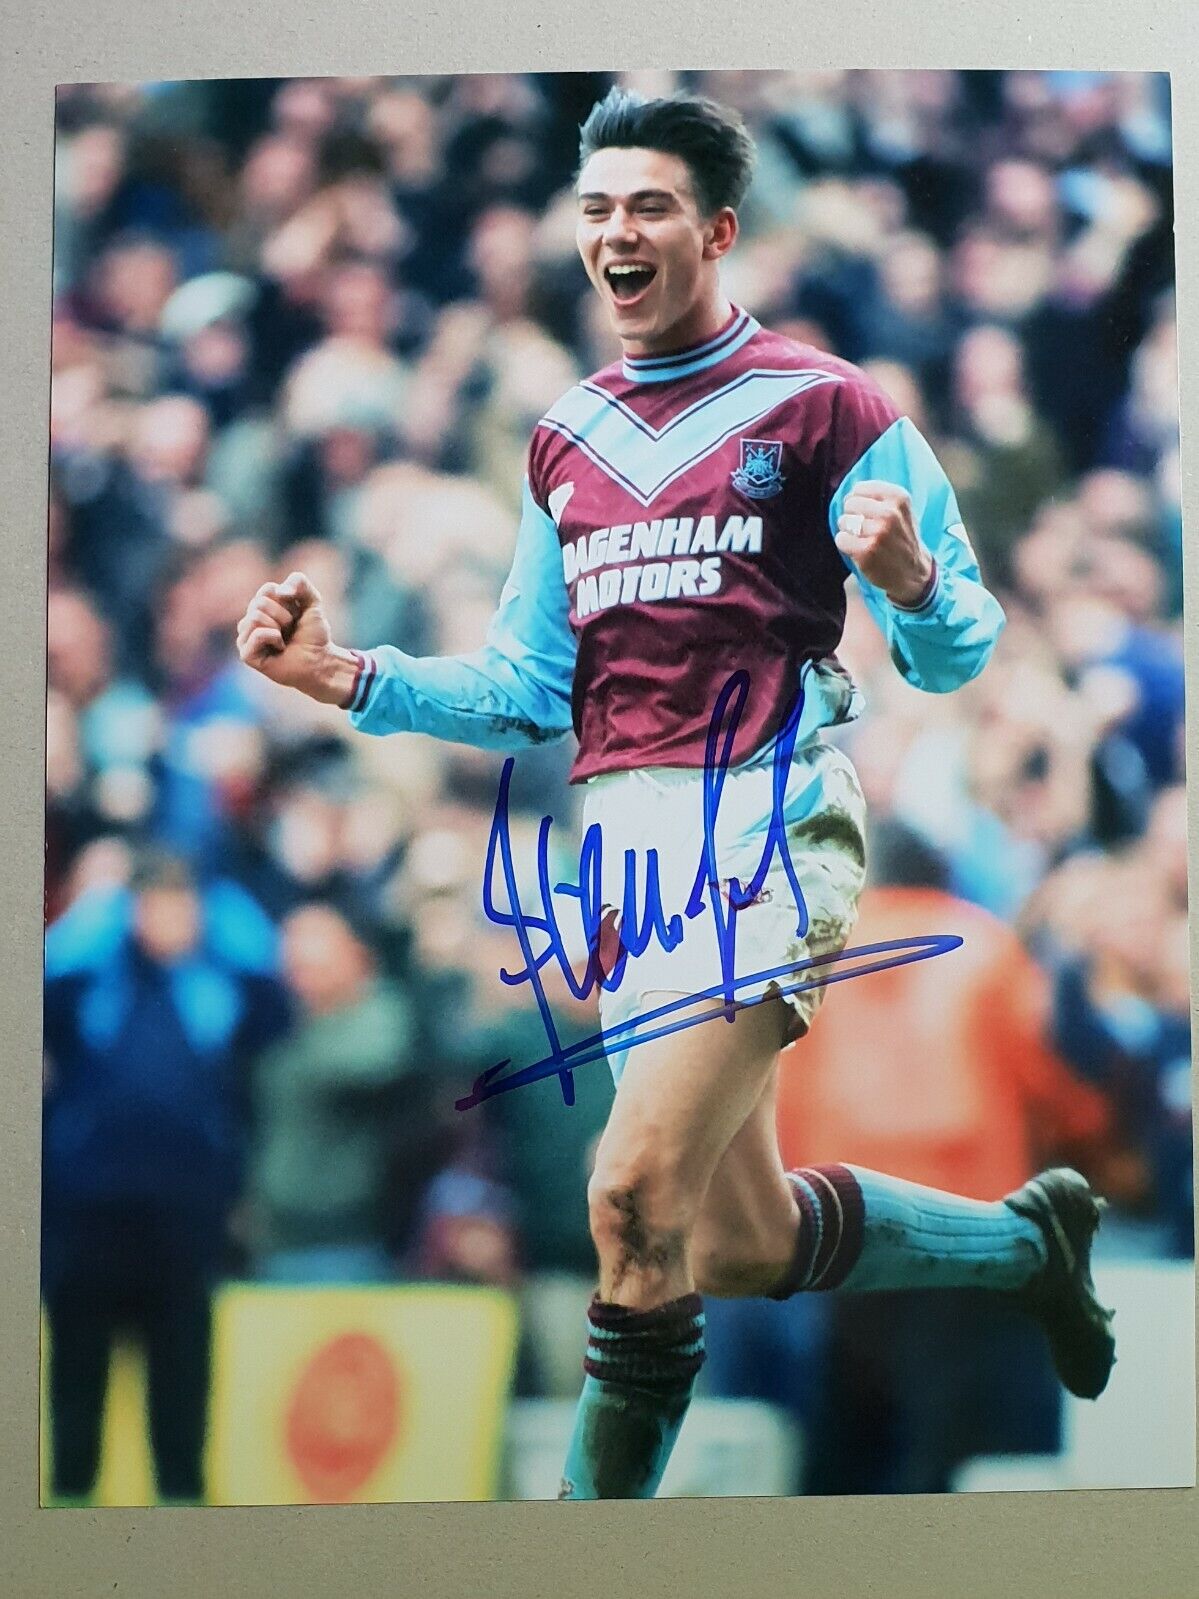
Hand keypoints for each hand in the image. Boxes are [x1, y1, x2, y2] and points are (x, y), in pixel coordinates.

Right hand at [235, 570, 358, 705]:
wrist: (320, 661)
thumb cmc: (314, 635)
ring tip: (284, 639)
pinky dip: (274, 637)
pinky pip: (257, 634)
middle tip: (291, 630)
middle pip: (259, 603)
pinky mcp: (247, 655)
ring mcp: (246, 638)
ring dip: (278, 627)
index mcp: (262, 607)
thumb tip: (279, 590)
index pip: (267, 589)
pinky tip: (280, 648)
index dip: (288, 601)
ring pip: (255, 616)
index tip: (296, 615)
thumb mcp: (312, 602)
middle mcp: (250, 621)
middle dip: (283, 615)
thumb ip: (300, 583)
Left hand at [835, 481, 934, 607]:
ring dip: (848, 531)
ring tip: (862, 539)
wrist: (913, 571)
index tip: (864, 511)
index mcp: (898, 498)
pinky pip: (841, 539)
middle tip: (862, 527)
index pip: (860, 488)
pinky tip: (858, 549)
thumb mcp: (901, 510)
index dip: (857, 499)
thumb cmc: (902, 538)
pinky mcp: (867, 551)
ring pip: (844, 521)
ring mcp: (878, 533)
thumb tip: (850, 492)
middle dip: (851, 515)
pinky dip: (845, 544)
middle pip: (850, 503)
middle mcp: (890, 513)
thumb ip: (879, 497)